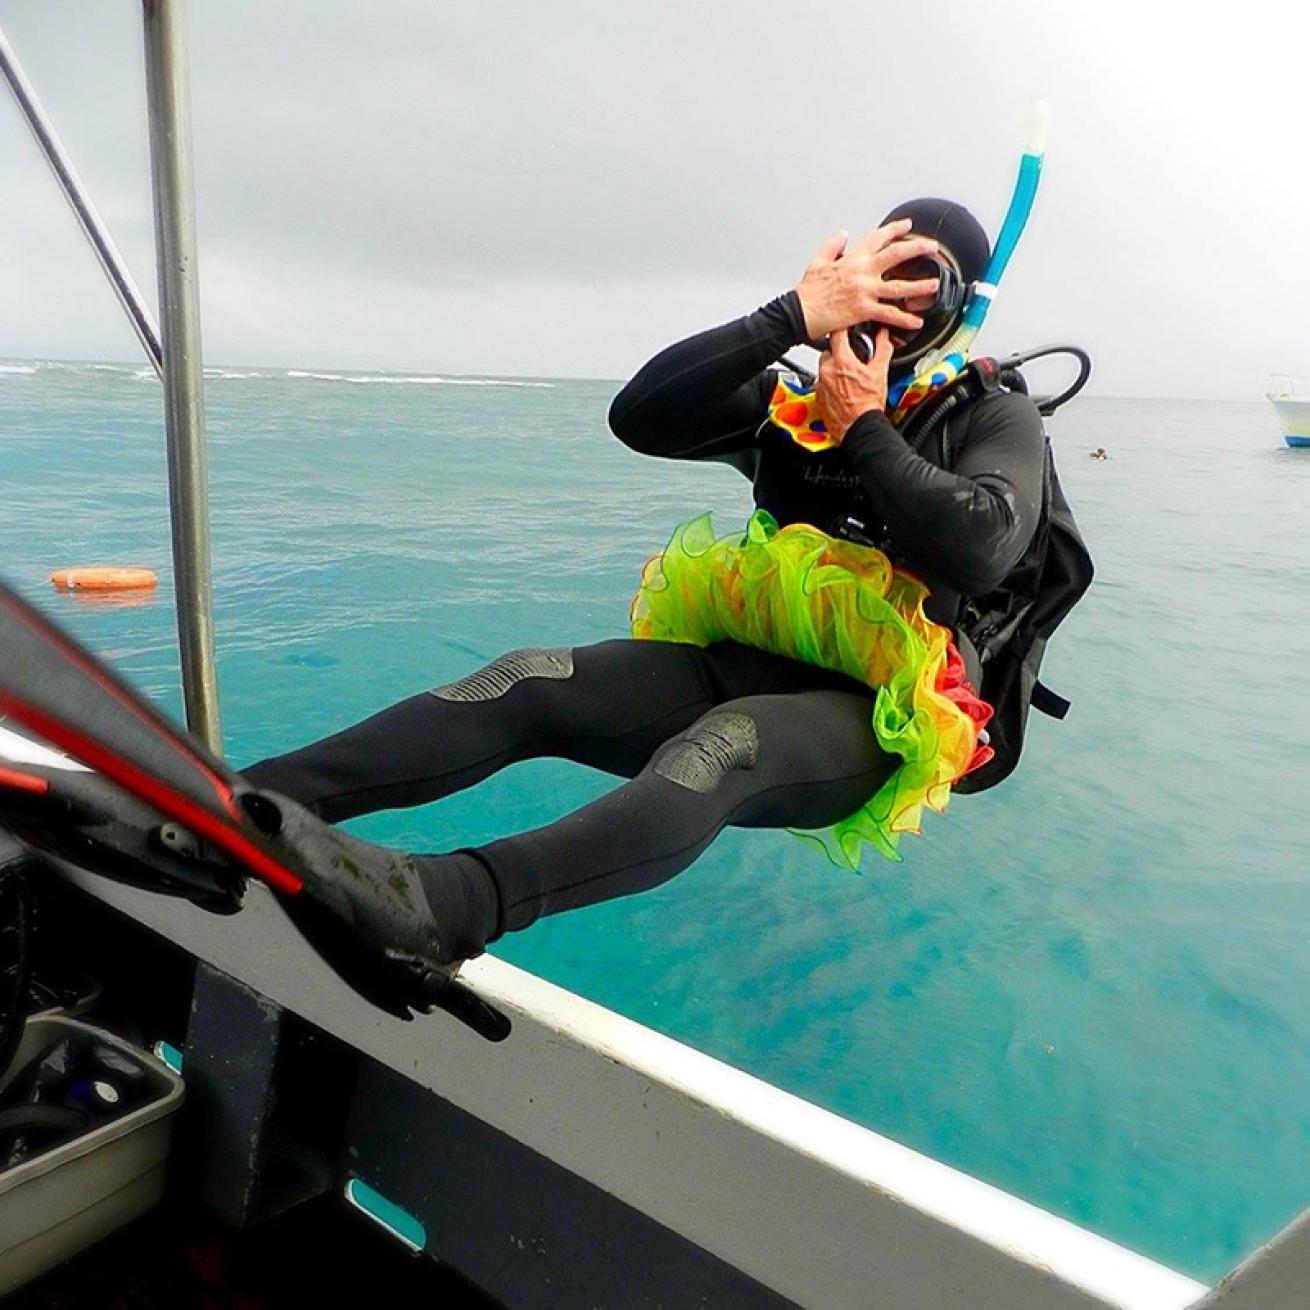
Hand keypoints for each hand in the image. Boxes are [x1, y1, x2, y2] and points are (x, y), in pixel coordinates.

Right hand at [794, 220, 940, 339]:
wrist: (799, 312)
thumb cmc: (807, 292)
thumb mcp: (817, 261)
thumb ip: (832, 246)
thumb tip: (842, 236)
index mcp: (853, 259)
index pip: (878, 238)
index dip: (895, 229)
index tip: (907, 227)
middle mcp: (863, 272)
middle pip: (897, 254)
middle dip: (918, 249)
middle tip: (932, 248)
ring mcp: (865, 291)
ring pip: (900, 286)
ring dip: (920, 286)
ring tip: (934, 286)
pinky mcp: (863, 310)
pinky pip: (889, 314)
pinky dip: (904, 319)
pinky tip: (916, 320)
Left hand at [816, 326, 893, 444]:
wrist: (859, 427)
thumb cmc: (868, 405)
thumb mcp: (880, 372)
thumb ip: (882, 349)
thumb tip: (883, 336)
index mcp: (842, 362)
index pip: (837, 334)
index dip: (843, 328)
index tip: (847, 328)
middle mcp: (827, 372)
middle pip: (829, 352)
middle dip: (840, 354)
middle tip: (852, 361)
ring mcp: (821, 385)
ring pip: (825, 368)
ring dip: (834, 370)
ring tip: (849, 379)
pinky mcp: (818, 397)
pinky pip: (822, 384)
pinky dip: (830, 384)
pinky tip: (843, 391)